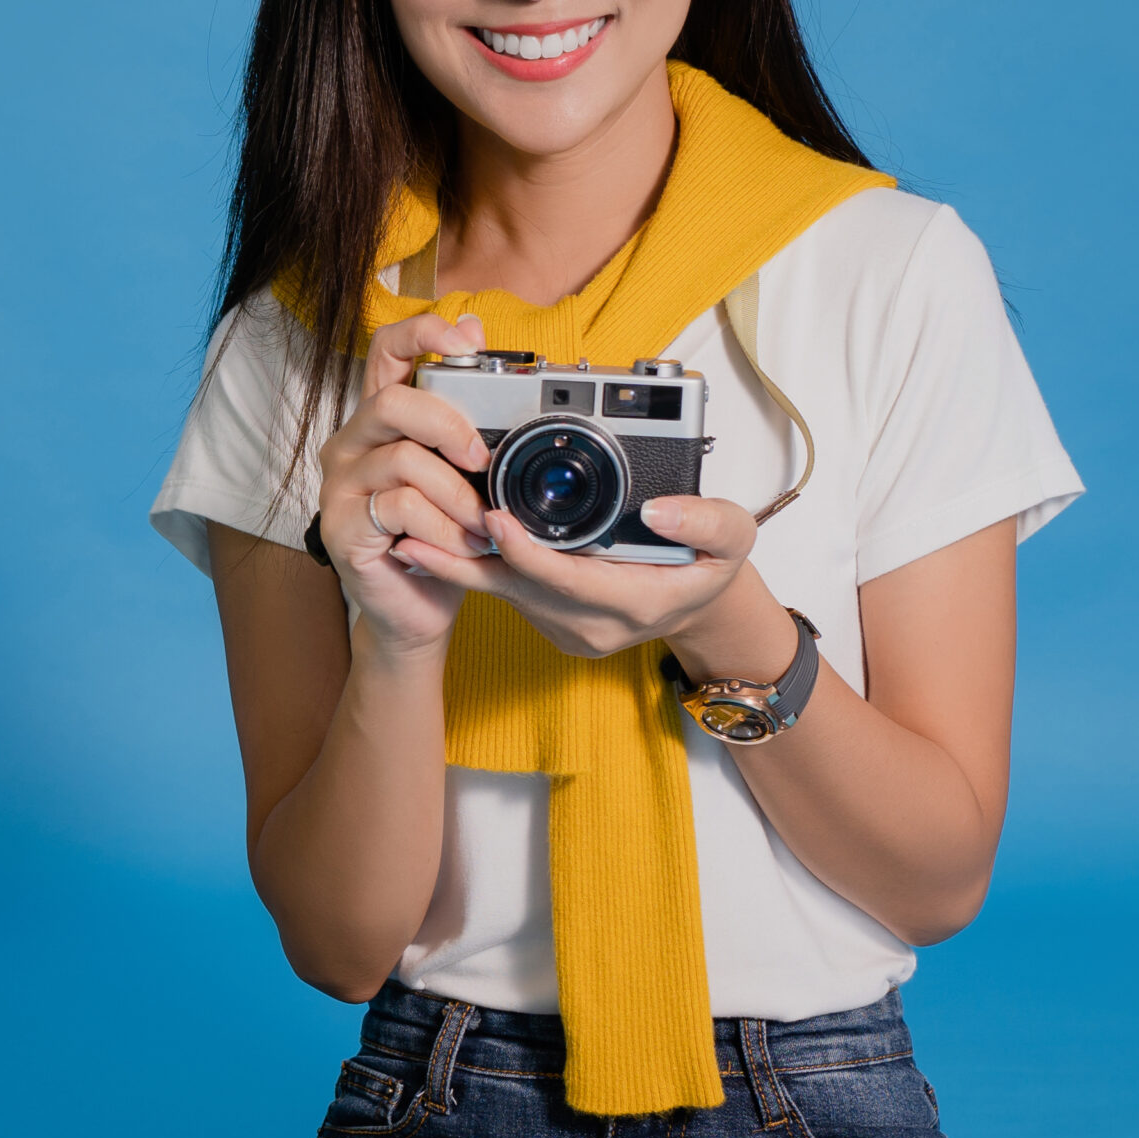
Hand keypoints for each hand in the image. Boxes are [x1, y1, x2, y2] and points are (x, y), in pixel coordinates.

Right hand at [312, 311, 506, 653]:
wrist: (416, 611)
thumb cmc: (440, 536)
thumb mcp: (462, 471)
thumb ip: (464, 408)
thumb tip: (476, 327)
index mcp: (381, 420)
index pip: (386, 351)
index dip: (421, 332)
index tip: (464, 339)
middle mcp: (351, 443)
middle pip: (392, 401)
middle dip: (449, 425)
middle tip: (483, 459)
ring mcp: (340, 485)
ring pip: (404, 459)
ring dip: (457, 495)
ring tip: (480, 525)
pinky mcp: (341, 527)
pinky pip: (399, 507)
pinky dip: (443, 527)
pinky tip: (458, 545)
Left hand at [416, 489, 780, 664]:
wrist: (700, 609)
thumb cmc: (711, 569)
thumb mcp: (733, 540)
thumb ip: (707, 522)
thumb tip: (662, 509)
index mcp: (634, 601)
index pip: (567, 579)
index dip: (525, 551)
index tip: (494, 516)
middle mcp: (592, 624)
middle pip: (517, 588)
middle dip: (467, 557)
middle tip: (420, 523)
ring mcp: (566, 628)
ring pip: (501, 594)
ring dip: (455, 566)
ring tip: (405, 536)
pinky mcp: (550, 622)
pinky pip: (504, 594)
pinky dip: (470, 570)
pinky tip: (431, 546)